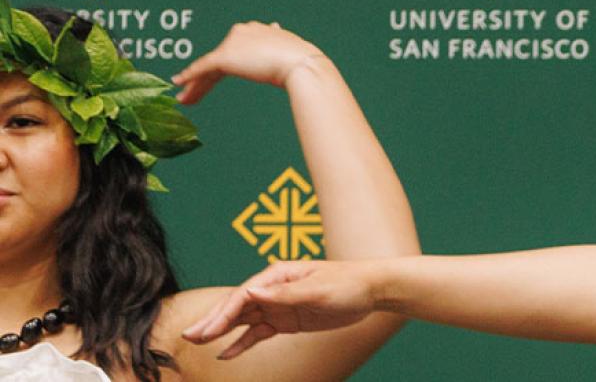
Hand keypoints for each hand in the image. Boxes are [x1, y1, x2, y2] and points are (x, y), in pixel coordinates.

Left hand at [172, 22, 327, 104]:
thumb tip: (286, 39)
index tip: (216, 79)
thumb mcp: (291, 51)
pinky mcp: (224, 56)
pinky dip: (189, 76)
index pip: (235, 52)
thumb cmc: (304, 62)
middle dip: (205, 78)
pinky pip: (201, 68)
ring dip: (195, 84)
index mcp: (257, 30)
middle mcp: (241, 32)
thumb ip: (281, 48)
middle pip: (218, 59)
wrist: (302, 63)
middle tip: (193, 92)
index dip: (224, 68)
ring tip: (185, 99)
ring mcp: (231, 43)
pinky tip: (178, 84)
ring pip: (208, 67)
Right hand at [181, 260, 383, 358]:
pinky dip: (242, 343)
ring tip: (198, 342)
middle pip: (236, 307)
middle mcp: (272, 289)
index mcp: (276, 275)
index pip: (242, 295)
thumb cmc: (347, 284)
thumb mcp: (318, 289)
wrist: (372, 290)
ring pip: (242, 320)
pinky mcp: (286, 320)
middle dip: (212, 321)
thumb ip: (285, 294)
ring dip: (221, 331)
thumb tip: (251, 291)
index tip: (207, 330)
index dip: (223, 313)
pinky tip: (225, 353)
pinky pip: (259, 333)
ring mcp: (278, 305)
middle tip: (188, 335)